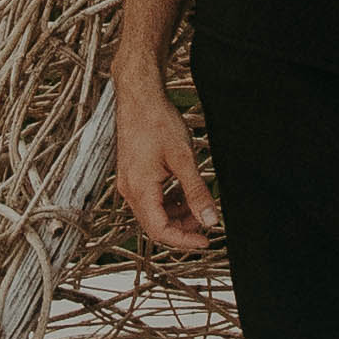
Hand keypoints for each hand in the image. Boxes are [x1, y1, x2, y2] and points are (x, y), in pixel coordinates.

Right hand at [115, 67, 215, 248]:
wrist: (139, 97)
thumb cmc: (158, 122)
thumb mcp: (184, 159)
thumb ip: (197, 192)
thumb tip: (210, 220)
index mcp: (139, 189)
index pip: (160, 231)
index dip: (184, 241)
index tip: (206, 241)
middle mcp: (129, 190)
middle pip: (155, 225)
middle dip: (183, 228)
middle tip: (207, 222)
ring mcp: (128, 182)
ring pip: (153, 213)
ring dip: (176, 215)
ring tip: (199, 205)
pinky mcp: (132, 175)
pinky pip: (150, 199)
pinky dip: (169, 202)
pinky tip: (184, 192)